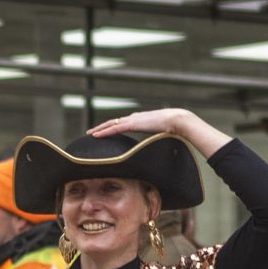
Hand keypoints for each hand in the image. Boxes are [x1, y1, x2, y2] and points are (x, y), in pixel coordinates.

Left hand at [86, 107, 220, 153]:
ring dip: (100, 129)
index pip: (124, 123)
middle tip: (92, 132)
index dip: (114, 127)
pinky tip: (96, 135)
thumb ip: (158, 139)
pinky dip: (104, 132)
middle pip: (114, 122)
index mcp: (141, 120)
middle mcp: (135, 118)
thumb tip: (162, 150)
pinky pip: (114, 129)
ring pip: (111, 124)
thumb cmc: (174, 129)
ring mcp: (133, 120)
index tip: (106, 131)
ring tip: (90, 134)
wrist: (177, 120)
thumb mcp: (163, 135)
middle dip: (103, 127)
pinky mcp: (132, 124)